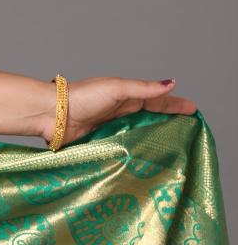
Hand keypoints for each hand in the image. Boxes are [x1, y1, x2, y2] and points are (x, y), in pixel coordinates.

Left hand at [49, 75, 197, 145]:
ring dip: (151, 139)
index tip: (193, 111)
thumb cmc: (83, 97)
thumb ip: (143, 89)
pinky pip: (120, 149)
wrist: (52, 115)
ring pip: (136, 135)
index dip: (174, 105)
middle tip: (187, 131)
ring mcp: (109, 129)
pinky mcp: (99, 144)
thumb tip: (171, 84)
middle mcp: (119, 113)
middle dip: (168, 123)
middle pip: (149, 119)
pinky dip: (132, 153)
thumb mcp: (117, 89)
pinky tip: (141, 160)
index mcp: (126, 97)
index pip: (157, 102)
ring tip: (170, 148)